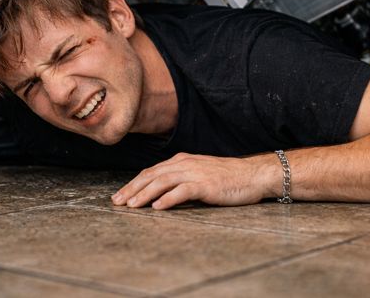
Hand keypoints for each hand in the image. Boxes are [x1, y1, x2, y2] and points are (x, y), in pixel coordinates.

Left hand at [111, 152, 275, 209]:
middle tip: (117, 202)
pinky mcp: (206, 185)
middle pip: (152, 175)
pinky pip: (182, 191)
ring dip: (144, 194)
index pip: (152, 171)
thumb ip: (182, 179)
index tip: (120, 196)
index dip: (134, 183)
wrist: (253, 175)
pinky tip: (157, 208)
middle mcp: (185, 164)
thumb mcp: (200, 174)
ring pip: (163, 182)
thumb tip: (161, 193)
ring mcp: (195, 173)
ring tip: (131, 206)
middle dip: (132, 189)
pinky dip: (168, 199)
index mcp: (182, 161)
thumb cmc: (228, 178)